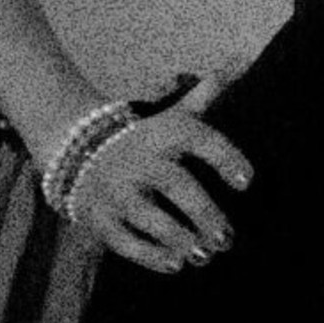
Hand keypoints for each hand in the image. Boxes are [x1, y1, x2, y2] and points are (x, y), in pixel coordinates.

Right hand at [67, 70, 252, 272]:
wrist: (76, 147)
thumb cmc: (144, 138)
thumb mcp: (174, 115)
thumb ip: (208, 93)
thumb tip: (244, 57)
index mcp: (165, 134)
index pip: (200, 138)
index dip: (226, 157)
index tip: (247, 181)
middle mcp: (141, 160)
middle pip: (176, 184)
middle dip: (204, 212)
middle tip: (228, 237)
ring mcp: (117, 191)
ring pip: (150, 217)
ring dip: (180, 238)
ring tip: (205, 254)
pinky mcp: (101, 218)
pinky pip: (126, 241)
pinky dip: (151, 256)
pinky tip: (176, 265)